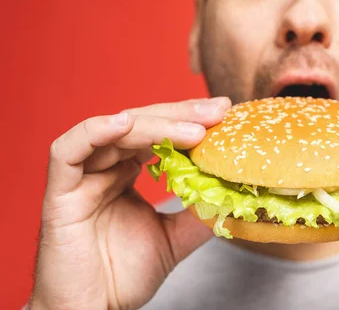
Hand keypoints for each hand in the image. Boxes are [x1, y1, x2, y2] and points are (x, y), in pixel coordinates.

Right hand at [31, 97, 230, 309]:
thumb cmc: (121, 275)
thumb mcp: (173, 239)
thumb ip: (197, 215)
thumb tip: (231, 195)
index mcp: (126, 172)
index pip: (158, 133)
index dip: (189, 120)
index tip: (224, 113)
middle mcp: (104, 168)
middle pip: (141, 125)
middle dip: (180, 115)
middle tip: (216, 111)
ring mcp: (81, 178)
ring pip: (114, 133)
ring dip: (155, 125)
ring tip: (193, 130)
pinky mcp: (60, 193)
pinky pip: (68, 151)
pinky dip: (95, 132)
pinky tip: (126, 124)